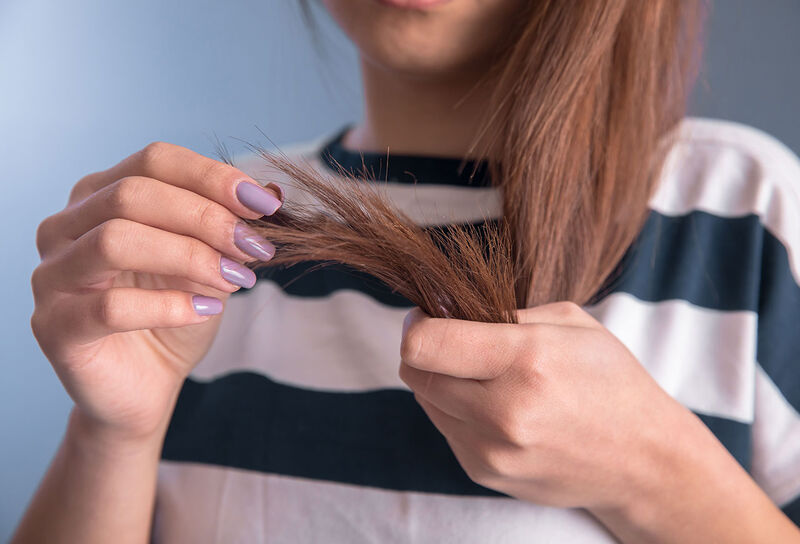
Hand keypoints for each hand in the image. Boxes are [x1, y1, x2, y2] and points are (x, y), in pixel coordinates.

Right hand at [30, 142, 281, 443]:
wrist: (148, 384)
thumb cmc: (175, 313)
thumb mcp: (211, 262)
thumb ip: (230, 227)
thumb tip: (271, 193)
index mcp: (101, 195)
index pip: (154, 160)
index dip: (212, 176)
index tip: (265, 204)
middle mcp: (66, 226)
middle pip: (132, 194)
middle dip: (206, 217)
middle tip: (254, 247)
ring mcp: (52, 276)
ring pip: (115, 240)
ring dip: (189, 256)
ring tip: (235, 279)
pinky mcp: (55, 326)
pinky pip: (110, 307)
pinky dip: (168, 305)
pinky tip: (205, 310)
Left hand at [398, 301, 704, 510]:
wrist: (641, 459)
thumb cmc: (609, 381)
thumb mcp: (569, 322)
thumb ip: (504, 314)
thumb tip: (448, 313)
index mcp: (526, 360)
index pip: (424, 344)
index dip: (416, 323)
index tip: (427, 315)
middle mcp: (503, 411)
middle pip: (415, 373)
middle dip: (425, 351)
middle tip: (451, 342)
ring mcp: (492, 450)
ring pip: (426, 402)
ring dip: (440, 382)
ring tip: (482, 376)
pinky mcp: (485, 473)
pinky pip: (445, 430)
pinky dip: (457, 412)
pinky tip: (494, 407)